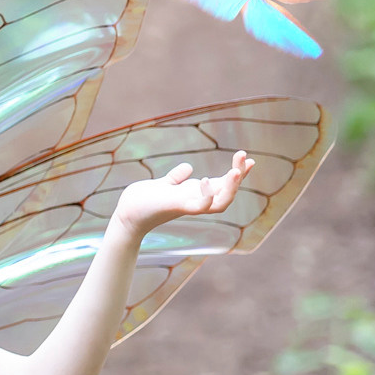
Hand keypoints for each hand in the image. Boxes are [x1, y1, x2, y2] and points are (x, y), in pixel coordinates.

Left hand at [112, 151, 254, 237]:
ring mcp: (188, 205)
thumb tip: (188, 167)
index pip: (222, 184)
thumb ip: (176, 178)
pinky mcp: (176, 207)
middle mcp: (195, 201)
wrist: (126, 216)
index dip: (237, 173)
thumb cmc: (143, 202)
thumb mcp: (163, 185)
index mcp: (194, 194)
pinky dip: (207, 195)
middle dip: (239, 175)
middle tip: (246, 158)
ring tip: (236, 170)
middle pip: (227, 192)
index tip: (249, 159)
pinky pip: (200, 207)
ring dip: (231, 188)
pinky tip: (205, 179)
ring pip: (221, 202)